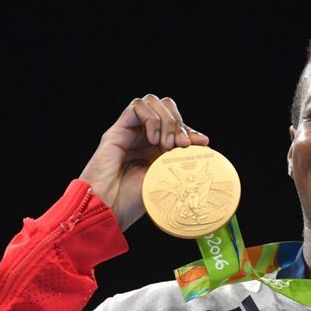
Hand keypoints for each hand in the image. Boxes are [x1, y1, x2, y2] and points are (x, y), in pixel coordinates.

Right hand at [80, 94, 208, 230]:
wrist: (108, 208)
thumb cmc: (132, 201)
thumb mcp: (165, 179)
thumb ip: (179, 161)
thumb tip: (201, 146)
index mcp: (156, 150)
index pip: (178, 126)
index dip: (192, 131)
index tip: (203, 143)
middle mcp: (144, 138)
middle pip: (167, 108)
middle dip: (179, 123)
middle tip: (182, 145)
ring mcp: (130, 132)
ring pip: (153, 102)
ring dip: (166, 120)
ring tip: (166, 145)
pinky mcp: (117, 130)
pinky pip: (137, 106)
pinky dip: (151, 119)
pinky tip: (154, 140)